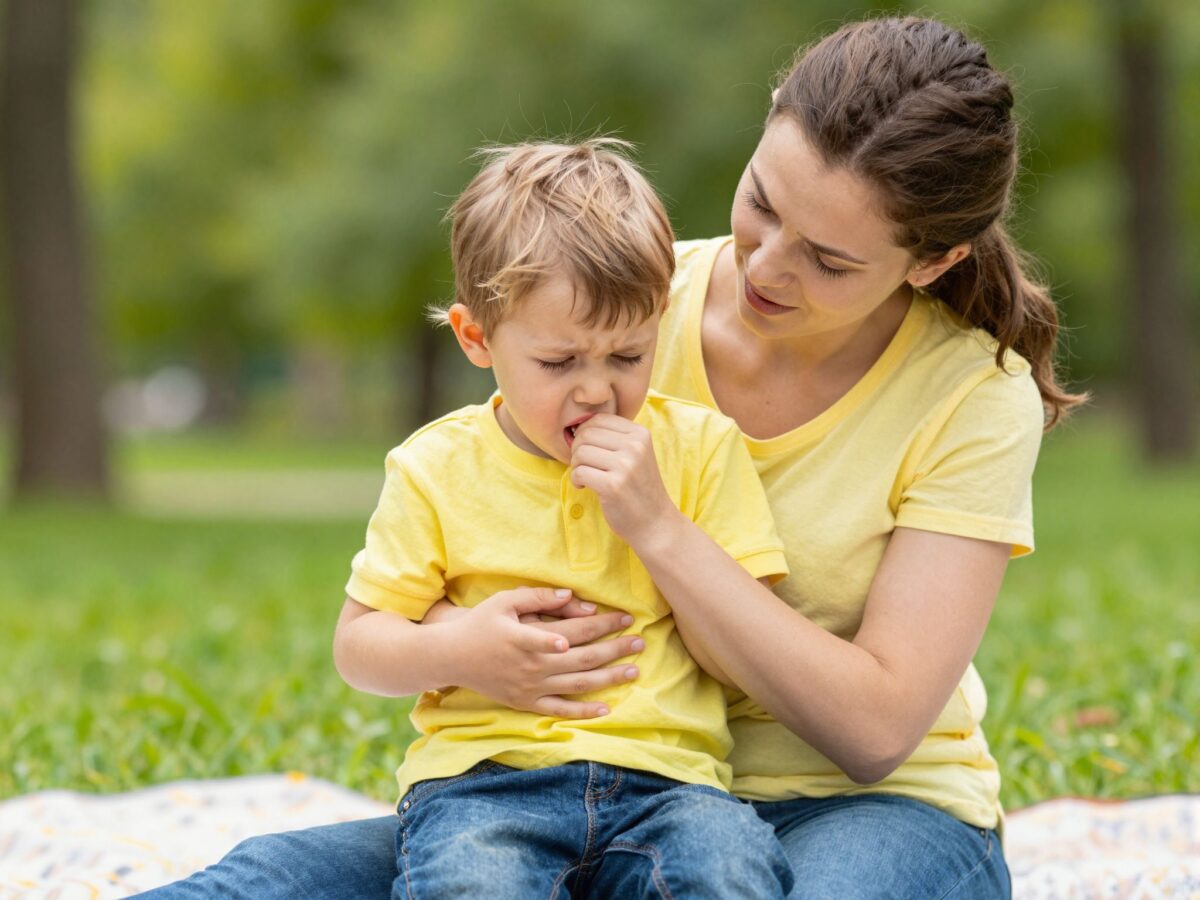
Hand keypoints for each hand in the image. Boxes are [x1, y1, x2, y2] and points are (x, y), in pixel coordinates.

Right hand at [446, 587, 643, 718]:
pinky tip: (605, 708)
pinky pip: (559, 709)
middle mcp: (533, 665)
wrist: (450, 657)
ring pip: (578, 684)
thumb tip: (570, 594)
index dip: (603, 624)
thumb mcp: (505, 601)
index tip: (625, 618)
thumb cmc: (479, 624)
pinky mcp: (525, 702)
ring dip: (609, 678)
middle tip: (640, 643)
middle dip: (615, 650)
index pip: (576, 630)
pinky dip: (583, 711)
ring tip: (633, 671)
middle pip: (584, 658)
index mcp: (529, 637)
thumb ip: (538, 596)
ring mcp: (530, 687)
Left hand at [569, 414, 676, 542]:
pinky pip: (579, 472)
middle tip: (584, 465)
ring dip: (576, 466)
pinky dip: (575, 480)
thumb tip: (576, 425)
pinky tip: (585, 487)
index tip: (588, 450)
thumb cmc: (639, 488)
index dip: (584, 433)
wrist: (655, 523)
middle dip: (577, 450)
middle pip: (586, 434)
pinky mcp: (613, 485)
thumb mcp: (636, 454)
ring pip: (580, 452)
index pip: (598, 419)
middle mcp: (635, 446)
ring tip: (586, 477)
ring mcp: (625, 465)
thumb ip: (613, 437)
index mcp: (640, 434)